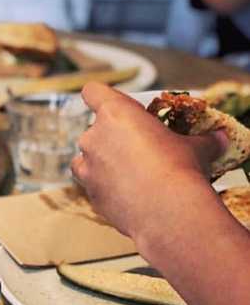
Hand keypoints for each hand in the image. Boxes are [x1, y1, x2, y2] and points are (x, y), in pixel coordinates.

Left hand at [71, 82, 226, 238]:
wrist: (168, 213)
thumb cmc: (180, 170)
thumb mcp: (196, 148)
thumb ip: (202, 140)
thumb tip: (219, 138)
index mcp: (115, 114)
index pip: (92, 91)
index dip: (102, 97)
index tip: (118, 106)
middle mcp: (93, 137)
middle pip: (94, 128)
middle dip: (112, 136)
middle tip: (137, 148)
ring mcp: (87, 166)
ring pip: (86, 158)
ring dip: (102, 162)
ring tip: (129, 172)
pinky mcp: (90, 194)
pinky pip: (93, 185)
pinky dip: (106, 187)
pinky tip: (128, 194)